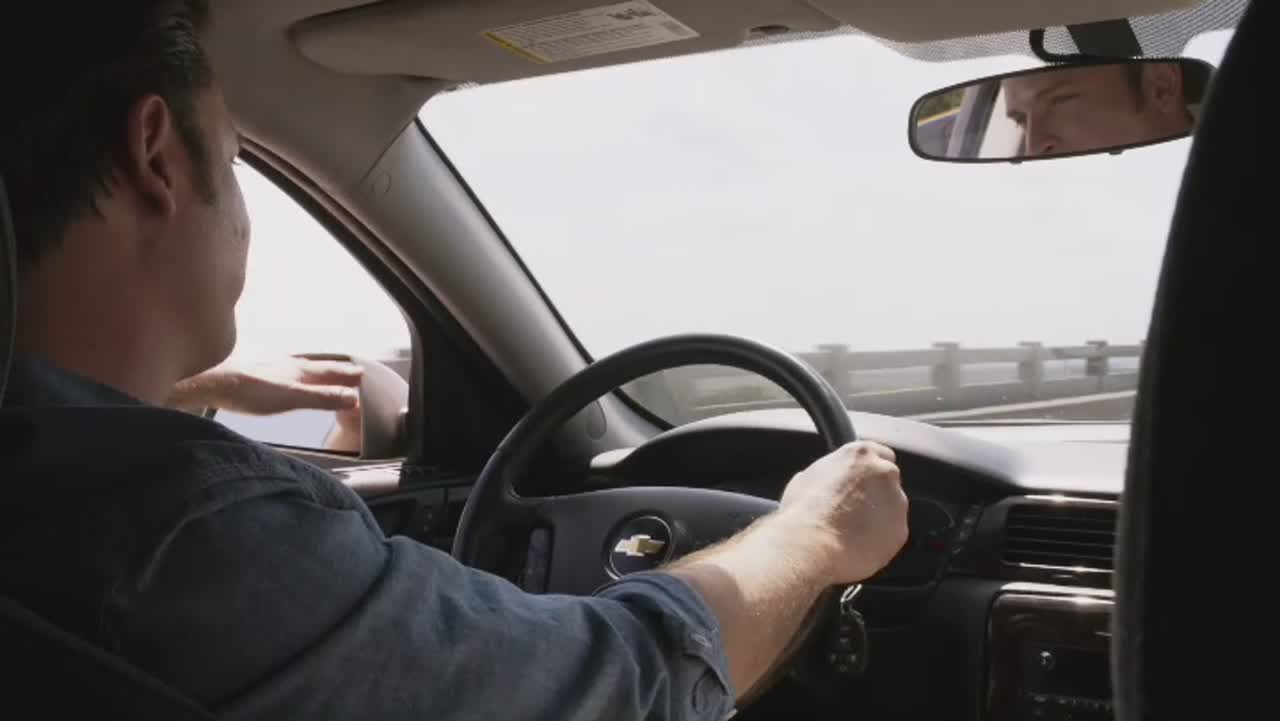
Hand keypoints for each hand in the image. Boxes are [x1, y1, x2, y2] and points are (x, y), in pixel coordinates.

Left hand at [177, 357, 363, 415]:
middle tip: (350, 370)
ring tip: (322, 371)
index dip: (347, 374)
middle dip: (336, 369)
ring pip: (301, 367)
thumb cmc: (250, 390)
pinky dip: (295, 374)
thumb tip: (353, 398)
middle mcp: (288, 365)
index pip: (331, 370)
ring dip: (316, 370)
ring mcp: (271, 368)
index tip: (362, 374)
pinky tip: (285, 379)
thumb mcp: (293, 398)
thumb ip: (323, 398)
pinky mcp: (256, 375)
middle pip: (318, 366)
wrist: (212, 382)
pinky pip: (284, 371)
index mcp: (300, 370)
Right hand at [778, 441, 908, 582]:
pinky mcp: (901, 528)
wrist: (813, 544)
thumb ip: (825, 474)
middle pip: (889, 479)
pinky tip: (860, 544)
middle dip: (877, 492)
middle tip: (856, 508)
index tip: (862, 481)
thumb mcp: (804, 479)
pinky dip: (882, 538)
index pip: (881, 453)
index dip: (870, 470)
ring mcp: (896, 501)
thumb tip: (823, 481)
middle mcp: (884, 472)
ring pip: (893, 507)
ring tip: (855, 531)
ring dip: (880, 515)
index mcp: (860, 454)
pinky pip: (893, 532)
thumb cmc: (804, 512)